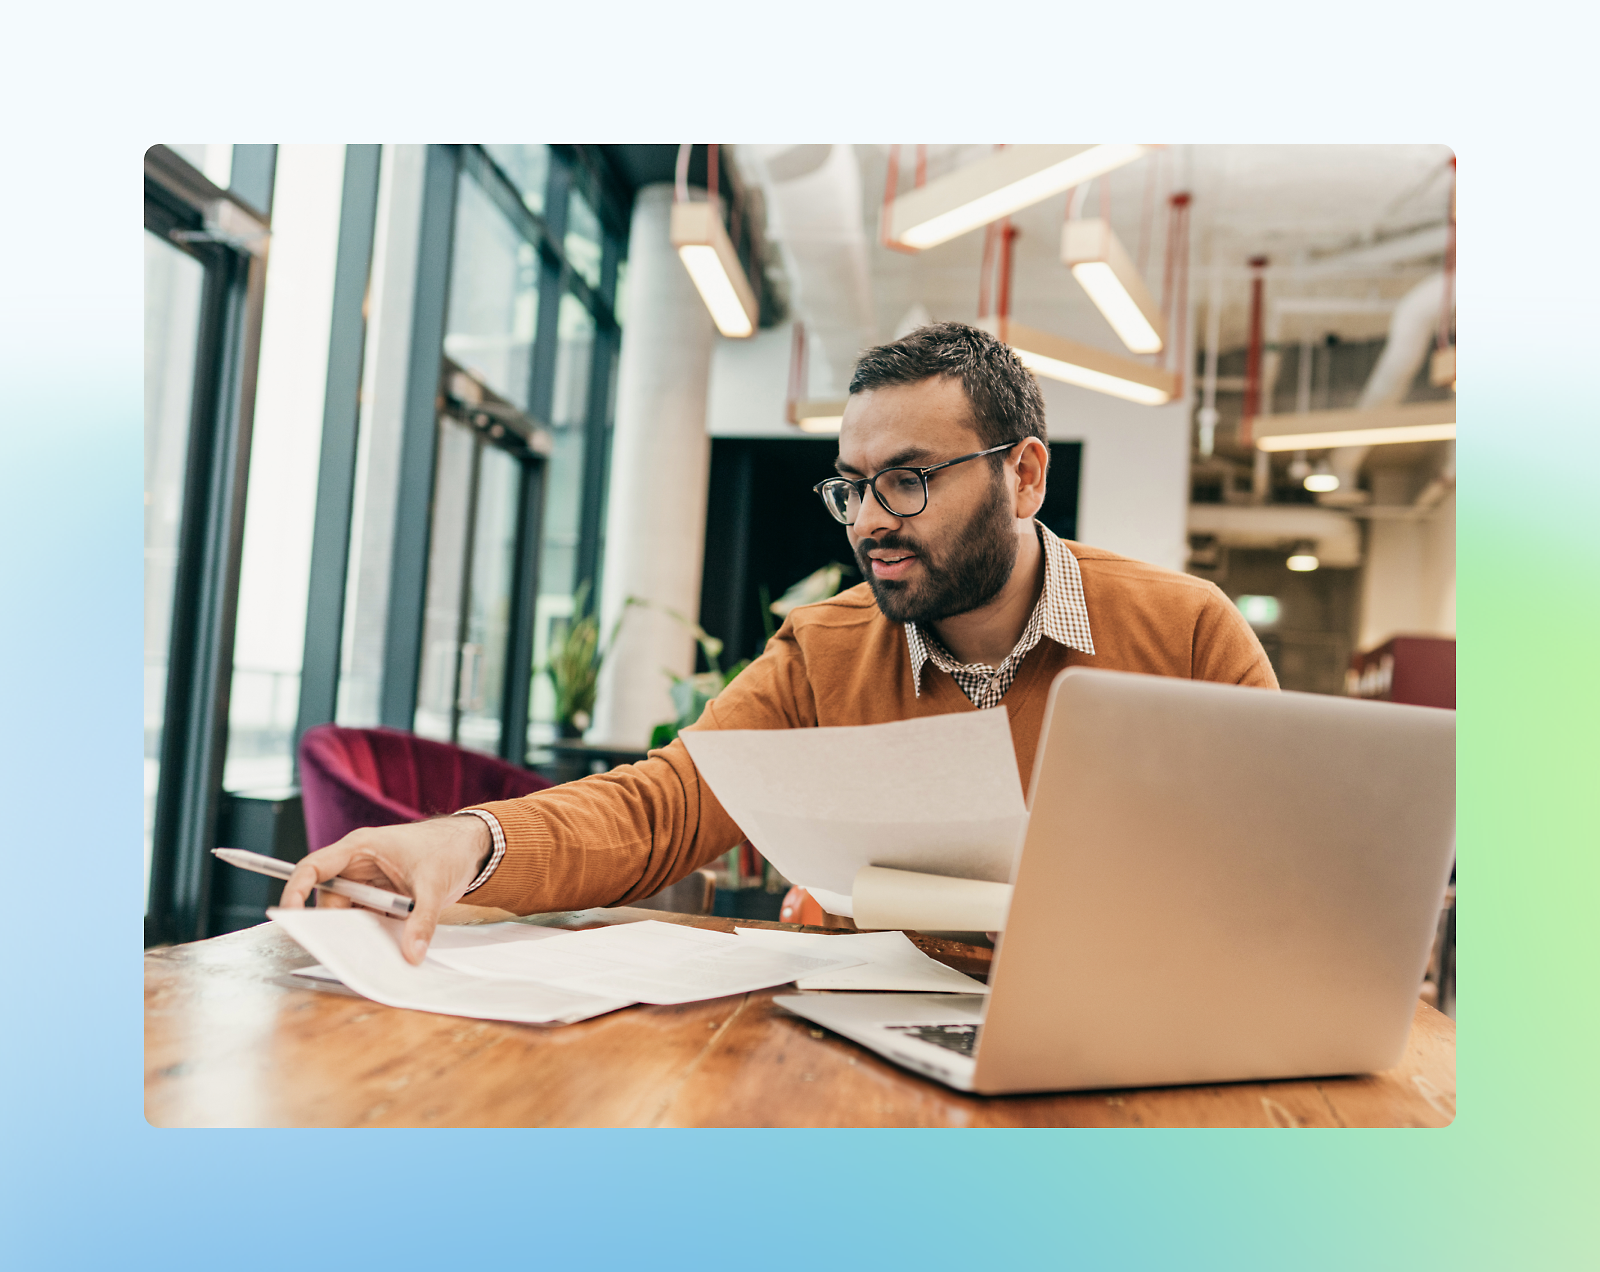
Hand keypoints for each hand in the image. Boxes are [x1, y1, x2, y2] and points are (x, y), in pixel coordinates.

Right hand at [277, 816, 492, 964]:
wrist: (471, 846)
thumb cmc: (447, 849)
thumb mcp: (435, 886)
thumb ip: (422, 921)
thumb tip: (411, 954)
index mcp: (360, 848)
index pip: (314, 868)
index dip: (296, 890)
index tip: (288, 914)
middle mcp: (358, 866)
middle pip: (331, 901)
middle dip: (336, 925)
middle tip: (345, 950)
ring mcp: (369, 884)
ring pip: (350, 915)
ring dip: (360, 932)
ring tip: (375, 950)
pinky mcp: (381, 899)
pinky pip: (368, 920)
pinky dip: (375, 934)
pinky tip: (388, 947)